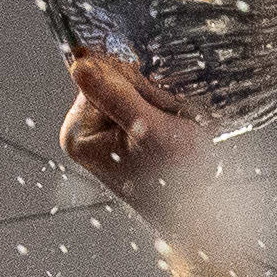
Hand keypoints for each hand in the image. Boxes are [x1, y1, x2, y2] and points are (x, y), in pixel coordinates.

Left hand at [61, 54, 253, 276]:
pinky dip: (163, 109)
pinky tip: (173, 128)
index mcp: (78, 133)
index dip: (135, 80)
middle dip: (150, 93)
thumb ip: (116, 97)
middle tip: (171, 119)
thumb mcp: (150, 131)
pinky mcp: (122, 135)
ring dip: (161, 101)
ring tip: (175, 127)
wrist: (198, 212)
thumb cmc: (178, 179)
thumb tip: (79, 65)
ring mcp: (102, 134)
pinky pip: (142, 103)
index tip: (158, 105)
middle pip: (114, 81)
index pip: (100, 76)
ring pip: (132, 90)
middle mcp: (84, 132)